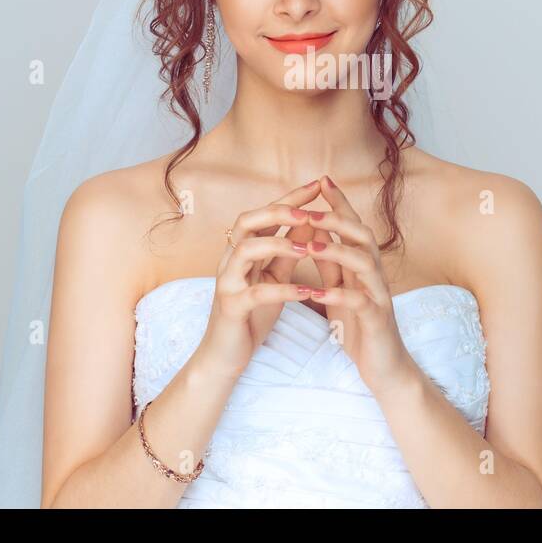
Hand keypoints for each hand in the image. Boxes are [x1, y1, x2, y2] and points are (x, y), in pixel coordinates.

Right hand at [195, 180, 320, 380]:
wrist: (225, 356)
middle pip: (246, 221)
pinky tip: (308, 292)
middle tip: (309, 212)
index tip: (317, 186)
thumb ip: (289, 251)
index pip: (263, 214)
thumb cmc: (251, 315)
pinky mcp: (231, 308)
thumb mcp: (275, 277)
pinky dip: (283, 290)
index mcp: (242, 251)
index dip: (289, 199)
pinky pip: (255, 293)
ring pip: (245, 249)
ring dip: (278, 244)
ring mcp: (227, 283)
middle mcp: (229, 261)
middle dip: (278, 212)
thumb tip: (310, 221)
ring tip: (307, 249)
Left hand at [304, 175, 417, 394]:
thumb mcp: (340, 289)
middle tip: (310, 210)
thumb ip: (330, 263)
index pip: (353, 226)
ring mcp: (378, 295)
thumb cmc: (360, 327)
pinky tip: (318, 292)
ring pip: (364, 263)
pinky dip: (340, 294)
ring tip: (309, 246)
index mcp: (364, 265)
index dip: (340, 203)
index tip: (321, 180)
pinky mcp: (377, 320)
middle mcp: (375, 274)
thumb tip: (312, 232)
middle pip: (363, 236)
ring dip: (336, 251)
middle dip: (338, 219)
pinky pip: (361, 302)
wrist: (384, 367)